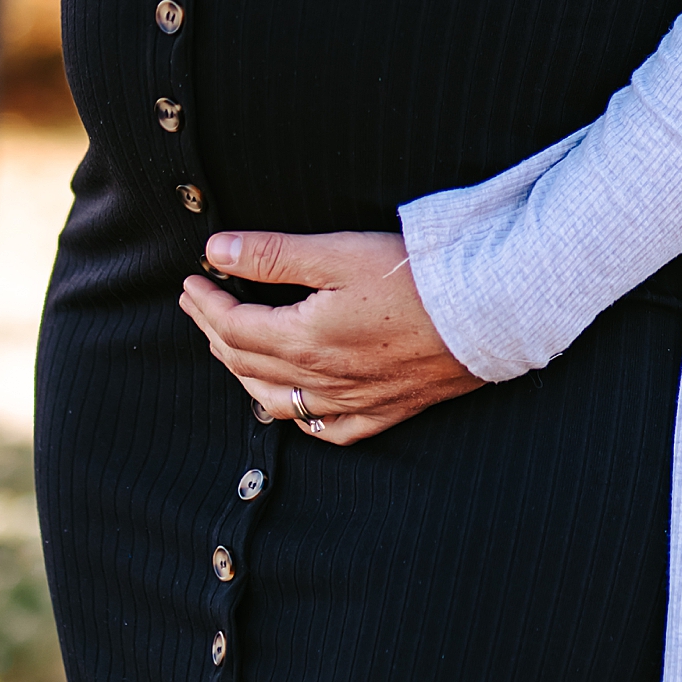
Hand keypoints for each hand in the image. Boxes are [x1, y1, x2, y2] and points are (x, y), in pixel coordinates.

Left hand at [181, 230, 469, 445]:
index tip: (192, 282)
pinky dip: (302, 420)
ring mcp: (353, 401)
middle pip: (248, 363)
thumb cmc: (419, 278)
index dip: (206, 304)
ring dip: (245, 375)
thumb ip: (273, 255)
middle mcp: (321, 379)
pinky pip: (331, 430)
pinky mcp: (386, 410)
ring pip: (279, 402)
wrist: (489, 315)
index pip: (234, 327)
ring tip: (229, 350)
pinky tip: (296, 409)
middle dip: (214, 332)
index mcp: (303, 339)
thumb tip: (217, 251)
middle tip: (198, 306)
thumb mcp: (339, 253)